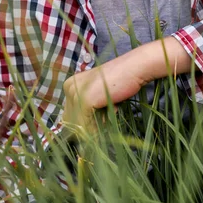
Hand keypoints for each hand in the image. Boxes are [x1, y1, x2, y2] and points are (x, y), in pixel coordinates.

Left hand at [62, 37, 190, 131]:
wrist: (133, 69)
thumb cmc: (120, 82)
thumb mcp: (97, 94)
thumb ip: (86, 108)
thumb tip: (80, 134)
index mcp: (70, 85)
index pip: (69, 115)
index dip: (85, 121)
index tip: (101, 112)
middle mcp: (69, 88)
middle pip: (72, 122)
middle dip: (89, 124)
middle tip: (107, 109)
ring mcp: (76, 94)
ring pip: (79, 126)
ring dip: (97, 124)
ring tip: (111, 106)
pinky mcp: (85, 101)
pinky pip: (87, 127)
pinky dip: (101, 125)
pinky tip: (113, 107)